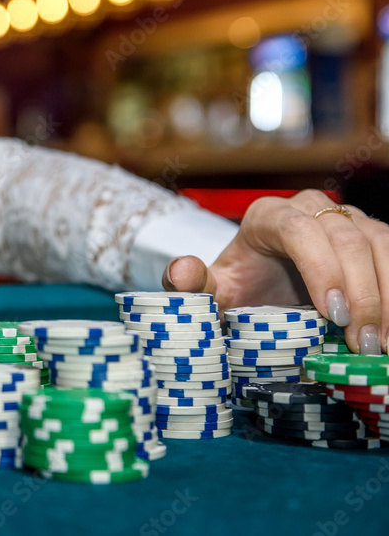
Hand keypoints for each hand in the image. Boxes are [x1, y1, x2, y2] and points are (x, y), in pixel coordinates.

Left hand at [163, 190, 388, 354]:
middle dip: (362, 294)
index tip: (333, 315)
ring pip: (379, 244)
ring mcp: (346, 218)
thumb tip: (181, 272)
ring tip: (384, 342)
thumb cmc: (241, 286)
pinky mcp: (371, 235)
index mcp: (268, 216)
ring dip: (388, 295)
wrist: (263, 283)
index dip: (321, 269)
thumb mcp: (215, 291)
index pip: (299, 231)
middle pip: (346, 239)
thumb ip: (194, 285)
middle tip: (364, 343)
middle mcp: (310, 207)